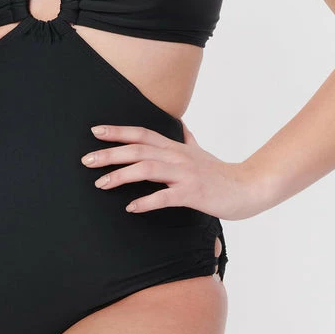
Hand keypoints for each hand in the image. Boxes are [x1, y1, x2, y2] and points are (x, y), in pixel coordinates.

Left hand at [82, 119, 267, 220]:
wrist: (248, 187)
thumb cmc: (221, 173)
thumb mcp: (201, 152)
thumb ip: (188, 139)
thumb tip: (182, 125)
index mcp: (176, 147)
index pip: (141, 134)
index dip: (118, 131)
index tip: (95, 132)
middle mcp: (177, 156)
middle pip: (137, 149)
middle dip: (110, 154)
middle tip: (87, 160)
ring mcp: (184, 174)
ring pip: (147, 169)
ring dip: (121, 175)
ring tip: (101, 183)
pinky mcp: (193, 193)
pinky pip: (164, 197)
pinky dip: (146, 201)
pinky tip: (131, 207)